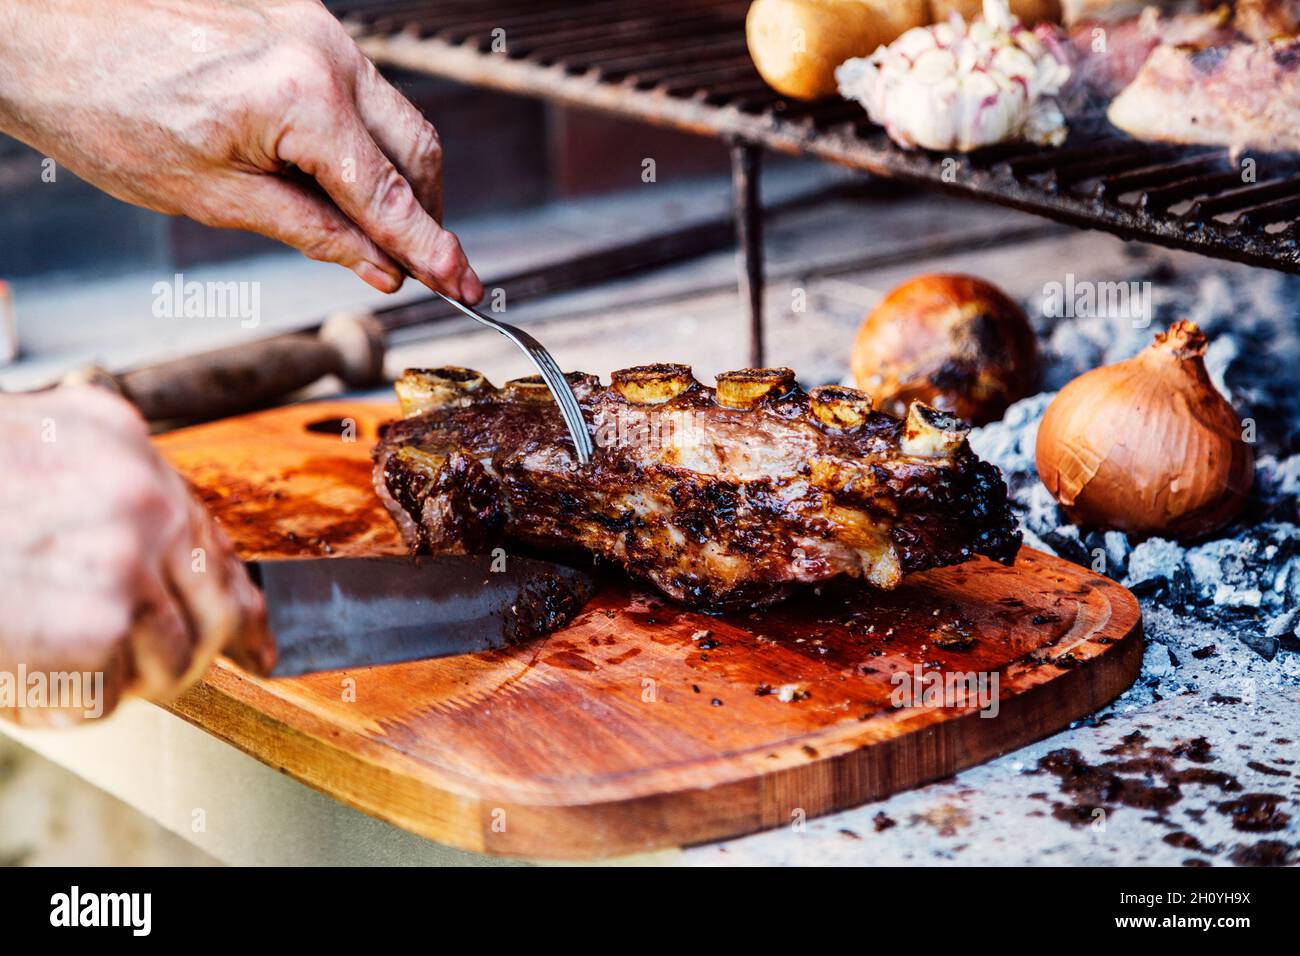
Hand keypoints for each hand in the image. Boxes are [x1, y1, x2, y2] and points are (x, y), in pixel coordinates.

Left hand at [0, 0, 481, 300]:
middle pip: (418, 148)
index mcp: (302, 98)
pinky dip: (362, 138)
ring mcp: (314, 25)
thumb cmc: (104, 109)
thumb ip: (313, 233)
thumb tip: (379, 268)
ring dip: (395, 175)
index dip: (433, 249)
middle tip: (416, 266)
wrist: (38, 30)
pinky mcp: (298, 17)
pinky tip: (333, 172)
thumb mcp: (215, 198)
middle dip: (424, 212)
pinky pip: (360, 88)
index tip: (466, 285)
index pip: (391, 194)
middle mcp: (323, 49)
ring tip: (366, 226)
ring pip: (394, 116)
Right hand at [0, 388, 271, 725]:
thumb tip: (176, 559)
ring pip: (173, 658)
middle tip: (158, 675)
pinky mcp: (101, 622)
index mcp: (120, 442)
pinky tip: (19, 676)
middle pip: (217, 603)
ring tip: (49, 661)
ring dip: (118, 680)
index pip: (211, 535)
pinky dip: (66, 705)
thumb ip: (98, 489)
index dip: (239, 598)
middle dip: (191, 651)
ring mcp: (127, 556)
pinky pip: (114, 696)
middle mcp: (141, 491)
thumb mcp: (23, 454)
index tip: (261, 642)